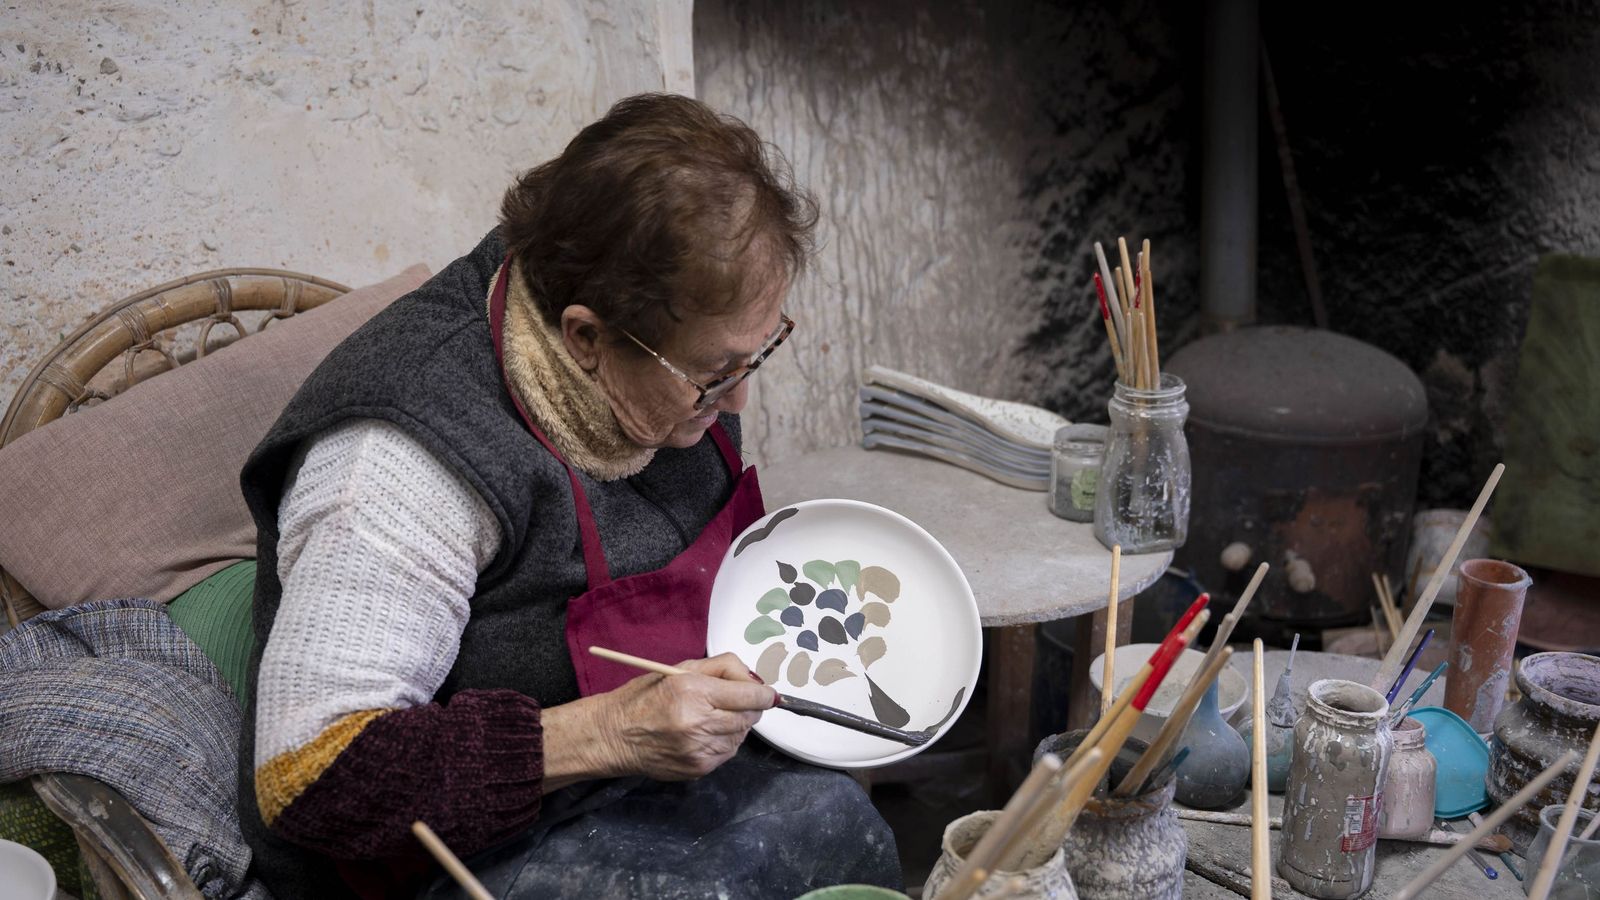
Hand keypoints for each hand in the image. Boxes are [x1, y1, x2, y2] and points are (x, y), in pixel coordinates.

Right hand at [598, 653, 775, 780]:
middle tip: (733, 700)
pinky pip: (728, 752)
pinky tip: (703, 733)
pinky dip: (724, 740)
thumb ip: (722, 669)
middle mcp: (698, 723)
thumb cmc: (644, 698)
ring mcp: (700, 750)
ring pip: (741, 735)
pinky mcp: (699, 768)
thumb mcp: (680, 669)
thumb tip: (756, 681)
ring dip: (736, 724)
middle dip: (749, 706)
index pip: (750, 695)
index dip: (764, 694)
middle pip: (750, 716)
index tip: (768, 693)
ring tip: (711, 716)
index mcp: (693, 692)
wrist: (614, 736)